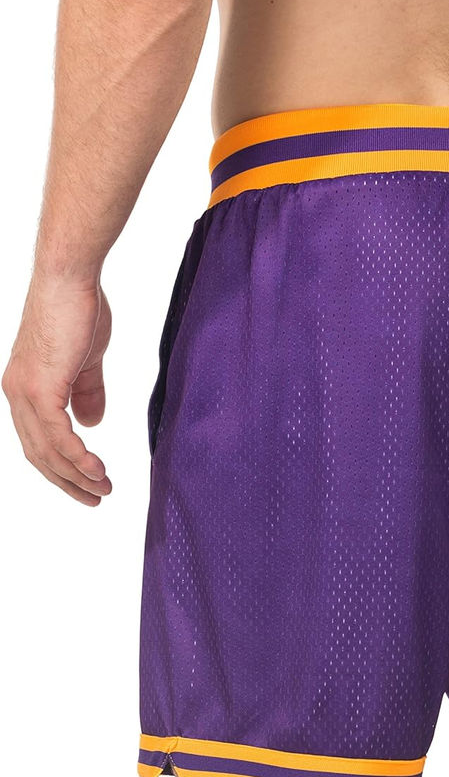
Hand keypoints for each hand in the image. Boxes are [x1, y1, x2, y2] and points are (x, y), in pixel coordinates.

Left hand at [3, 273, 112, 504]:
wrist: (69, 280)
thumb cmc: (78, 310)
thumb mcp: (86, 361)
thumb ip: (87, 392)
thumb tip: (91, 423)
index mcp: (26, 388)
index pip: (39, 441)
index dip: (63, 467)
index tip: (88, 483)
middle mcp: (18, 394)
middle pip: (39, 454)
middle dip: (69, 481)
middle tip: (97, 496)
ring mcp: (25, 392)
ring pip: (47, 450)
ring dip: (77, 474)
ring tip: (103, 489)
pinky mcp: (40, 387)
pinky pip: (57, 435)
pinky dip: (77, 456)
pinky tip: (95, 469)